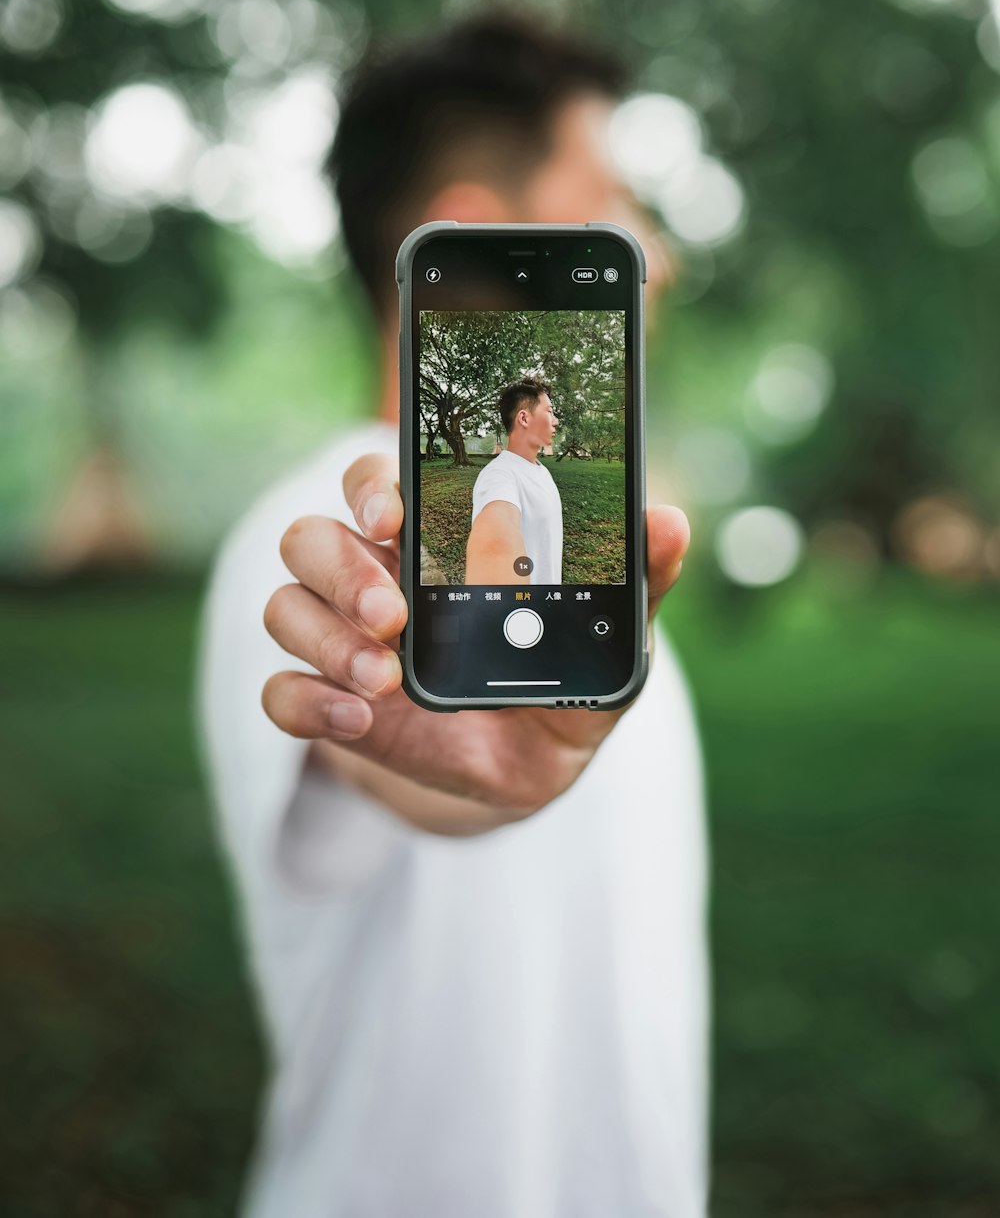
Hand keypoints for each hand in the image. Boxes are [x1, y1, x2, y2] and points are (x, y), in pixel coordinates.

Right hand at [262, 453, 687, 830]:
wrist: (524, 768)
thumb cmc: (557, 679)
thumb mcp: (605, 639)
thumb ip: (635, 583)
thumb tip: (669, 520)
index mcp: (429, 540)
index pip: (376, 483)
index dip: (371, 486)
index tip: (394, 514)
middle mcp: (371, 576)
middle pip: (312, 536)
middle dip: (342, 568)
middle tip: (394, 611)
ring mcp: (341, 639)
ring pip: (285, 604)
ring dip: (325, 635)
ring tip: (383, 675)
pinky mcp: (327, 702)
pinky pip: (279, 691)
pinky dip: (307, 700)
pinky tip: (357, 718)